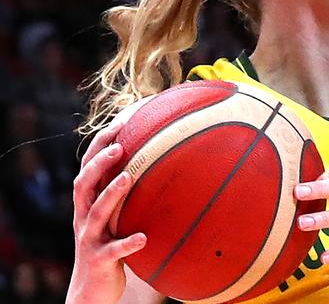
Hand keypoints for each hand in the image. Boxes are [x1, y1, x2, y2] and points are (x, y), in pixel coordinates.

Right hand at [67, 121, 146, 303]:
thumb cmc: (109, 245)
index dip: (99, 144)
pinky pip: (113, 251)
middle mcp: (84, 217)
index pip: (87, 167)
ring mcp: (90, 239)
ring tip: (129, 177)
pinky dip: (127, 243)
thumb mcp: (115, 218)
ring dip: (111, 193)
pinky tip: (143, 238)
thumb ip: (128, 195)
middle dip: (100, 162)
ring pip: (97, 212)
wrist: (90, 289)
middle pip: (84, 183)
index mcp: (88, 203)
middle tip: (120, 145)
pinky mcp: (99, 261)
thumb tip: (163, 164)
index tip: (119, 122)